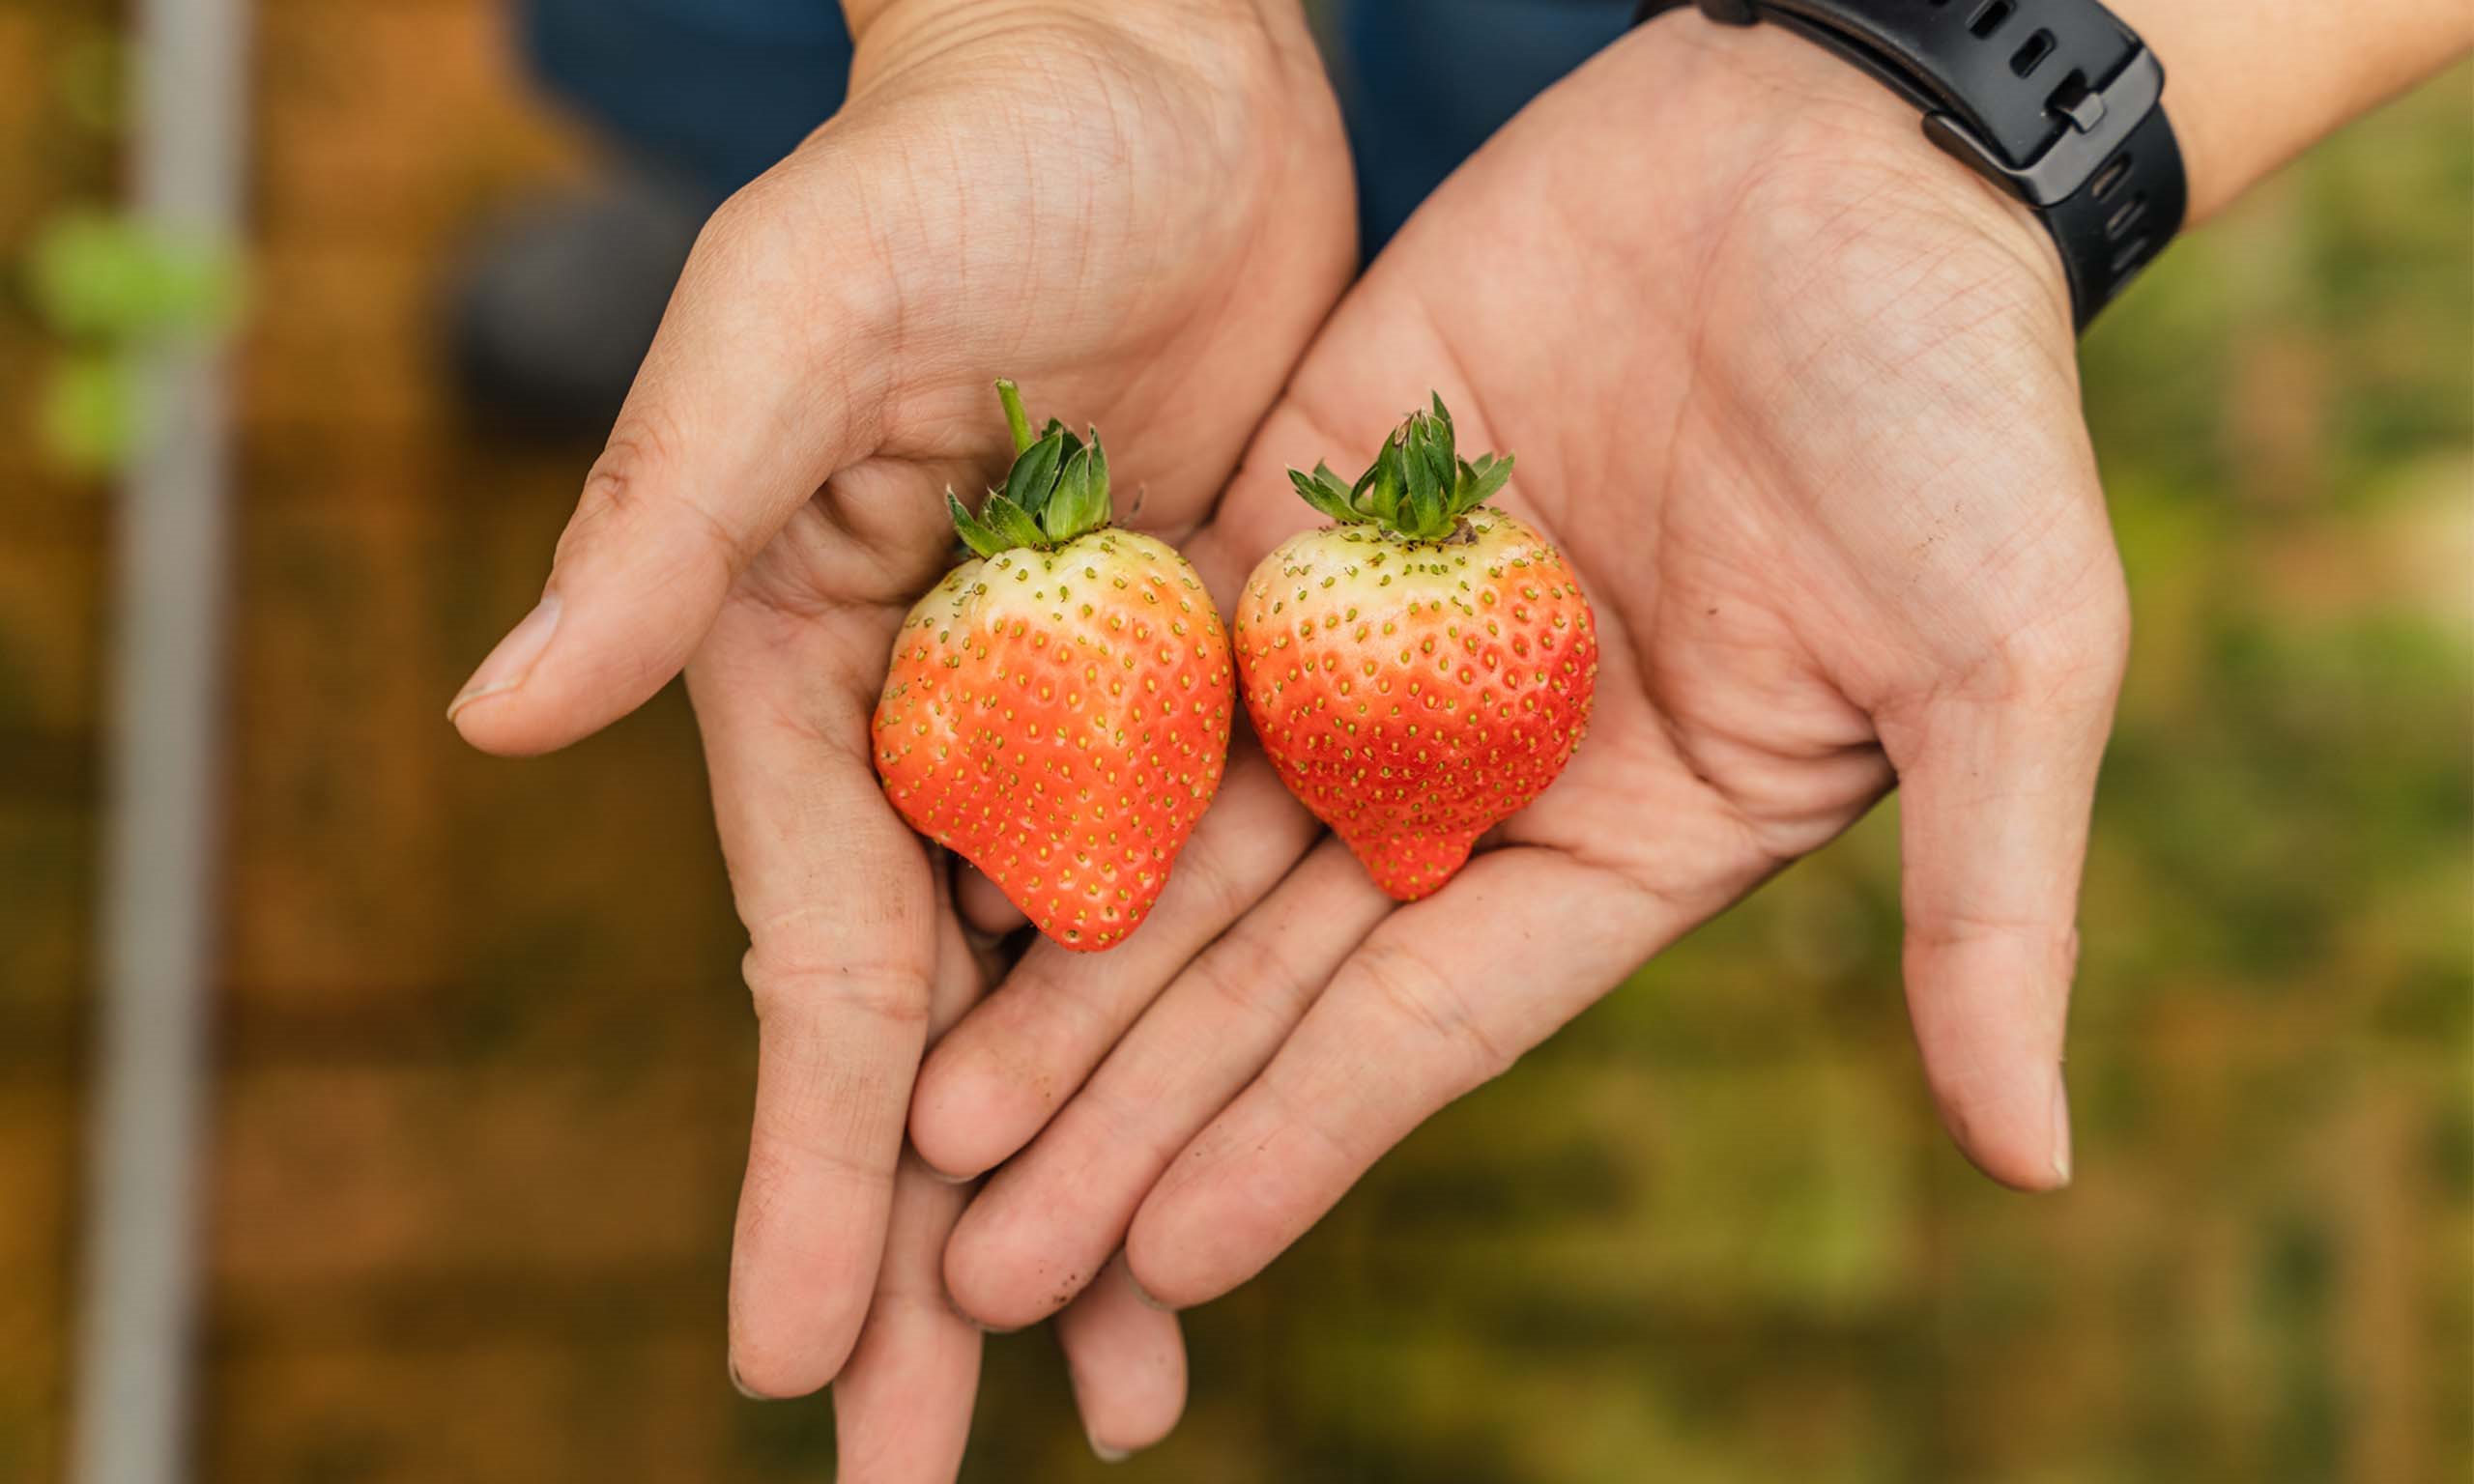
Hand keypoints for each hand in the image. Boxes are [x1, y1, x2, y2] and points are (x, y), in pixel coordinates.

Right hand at [444, 0, 1354, 1440]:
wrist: (1154, 71)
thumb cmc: (957, 154)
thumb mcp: (800, 312)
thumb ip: (669, 512)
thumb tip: (494, 717)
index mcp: (816, 687)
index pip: (819, 973)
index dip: (815, 1170)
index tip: (802, 1363)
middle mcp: (949, 738)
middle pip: (948, 1044)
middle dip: (941, 1255)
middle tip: (933, 1472)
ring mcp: (1094, 727)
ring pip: (1094, 1008)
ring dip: (1105, 1194)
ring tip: (1125, 1387)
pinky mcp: (1230, 686)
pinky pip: (1231, 892)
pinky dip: (1239, 1035)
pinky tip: (1258, 1157)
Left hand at [915, 16, 2129, 1325]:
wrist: (1841, 135)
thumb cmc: (1960, 399)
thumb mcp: (2007, 663)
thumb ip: (1989, 907)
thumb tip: (2034, 1165)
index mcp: (1620, 839)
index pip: (1424, 1026)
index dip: (1292, 1141)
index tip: (1163, 1267)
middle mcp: (1475, 771)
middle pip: (1269, 972)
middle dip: (1130, 1112)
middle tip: (982, 1259)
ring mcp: (1376, 646)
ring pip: (1185, 836)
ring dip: (1061, 977)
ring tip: (930, 1114)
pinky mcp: (1302, 511)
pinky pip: (1155, 646)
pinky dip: (1050, 748)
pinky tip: (943, 854)